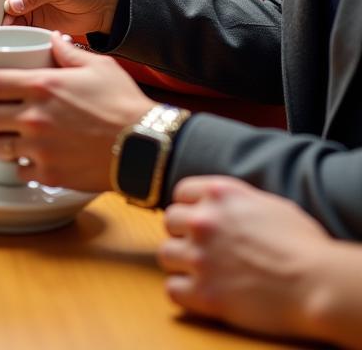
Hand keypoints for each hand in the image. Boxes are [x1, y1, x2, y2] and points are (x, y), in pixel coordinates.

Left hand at [0, 33, 153, 190]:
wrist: (145, 147)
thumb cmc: (124, 104)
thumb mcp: (97, 67)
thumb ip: (68, 51)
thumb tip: (52, 39)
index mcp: (42, 86)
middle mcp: (34, 116)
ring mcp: (40, 148)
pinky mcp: (50, 173)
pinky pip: (20, 171)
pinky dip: (19, 167)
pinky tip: (24, 161)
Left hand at [160, 177, 337, 342]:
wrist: (319, 284)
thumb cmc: (305, 246)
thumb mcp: (270, 204)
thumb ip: (237, 201)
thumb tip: (225, 206)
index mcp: (219, 194)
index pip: (181, 193)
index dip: (190, 208)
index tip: (200, 222)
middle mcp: (203, 221)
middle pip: (170, 222)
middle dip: (184, 234)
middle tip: (203, 248)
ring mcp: (201, 257)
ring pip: (166, 254)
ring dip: (181, 262)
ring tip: (203, 271)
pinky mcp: (205, 293)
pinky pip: (172, 289)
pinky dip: (184, 293)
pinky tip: (201, 293)